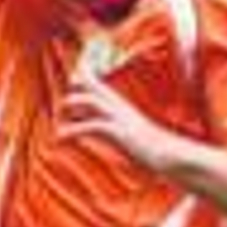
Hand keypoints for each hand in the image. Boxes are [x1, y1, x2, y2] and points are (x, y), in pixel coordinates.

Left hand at [58, 71, 180, 174]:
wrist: (167, 154)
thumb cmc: (147, 146)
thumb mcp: (127, 130)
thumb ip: (111, 123)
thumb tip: (96, 125)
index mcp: (119, 104)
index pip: (97, 83)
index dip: (84, 73)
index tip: (70, 71)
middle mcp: (118, 106)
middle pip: (94, 84)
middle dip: (78, 80)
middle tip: (62, 91)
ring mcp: (119, 118)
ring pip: (91, 101)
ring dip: (72, 105)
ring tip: (59, 116)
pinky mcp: (118, 132)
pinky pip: (91, 126)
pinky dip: (72, 131)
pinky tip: (60, 138)